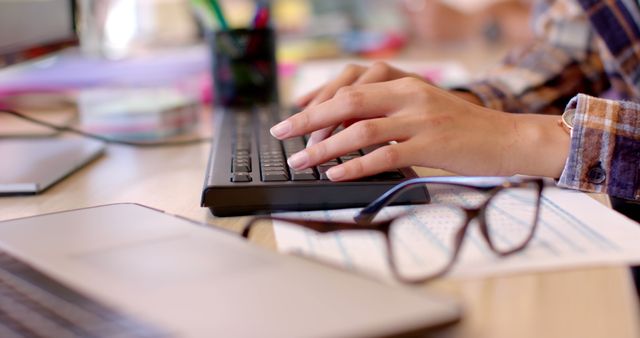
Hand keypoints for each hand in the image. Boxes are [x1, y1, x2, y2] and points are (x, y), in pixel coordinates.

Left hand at [271, 78, 569, 180]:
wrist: (507, 138)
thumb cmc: (461, 127)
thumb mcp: (421, 108)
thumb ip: (385, 112)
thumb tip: (342, 127)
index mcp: (404, 83)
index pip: (350, 84)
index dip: (317, 98)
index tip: (293, 113)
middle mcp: (409, 95)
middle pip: (347, 102)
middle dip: (308, 118)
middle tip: (282, 133)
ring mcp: (420, 119)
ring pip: (361, 130)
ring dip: (325, 147)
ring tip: (301, 160)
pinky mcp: (432, 145)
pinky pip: (385, 155)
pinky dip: (355, 166)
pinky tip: (335, 175)